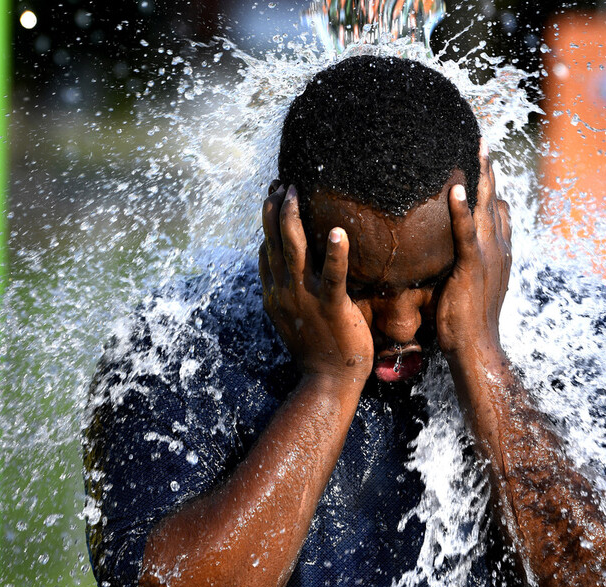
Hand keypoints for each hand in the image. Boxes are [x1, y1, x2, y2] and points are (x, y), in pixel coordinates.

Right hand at [259, 184, 373, 383]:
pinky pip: (332, 276)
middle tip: (282, 184)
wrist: (327, 383)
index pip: (267, 251)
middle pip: (274, 242)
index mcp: (276, 295)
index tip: (274, 196)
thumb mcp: (295, 319)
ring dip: (293, 219)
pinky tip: (338, 233)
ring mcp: (305, 299)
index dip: (268, 222)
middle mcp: (284, 293)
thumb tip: (291, 274)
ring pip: (293, 251)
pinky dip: (334, 254)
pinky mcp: (331, 308)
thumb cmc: (319, 351)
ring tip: (296, 192)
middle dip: (275, 210)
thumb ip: (292, 294)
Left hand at [436, 142, 511, 359]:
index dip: (491, 185)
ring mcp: (488, 256)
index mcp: (496, 252)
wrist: (476, 347)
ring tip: (477, 147)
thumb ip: (461, 264)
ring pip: (485, 208)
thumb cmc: (466, 322)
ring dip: (481, 176)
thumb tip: (446, 252)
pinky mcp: (472, 267)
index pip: (497, 210)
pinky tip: (455, 188)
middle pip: (494, 200)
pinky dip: (462, 209)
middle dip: (489, 170)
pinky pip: (467, 232)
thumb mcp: (468, 286)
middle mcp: (497, 248)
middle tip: (481, 140)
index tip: (484, 160)